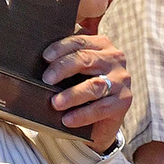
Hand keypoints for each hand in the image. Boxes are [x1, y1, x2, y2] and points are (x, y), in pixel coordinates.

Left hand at [44, 34, 130, 150]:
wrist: (99, 121)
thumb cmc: (81, 88)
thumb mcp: (74, 71)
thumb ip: (64, 60)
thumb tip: (39, 60)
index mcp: (101, 45)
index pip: (79, 42)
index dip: (61, 48)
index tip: (45, 57)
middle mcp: (115, 59)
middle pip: (86, 59)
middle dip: (63, 68)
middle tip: (46, 80)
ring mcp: (121, 80)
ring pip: (94, 85)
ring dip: (72, 94)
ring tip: (55, 103)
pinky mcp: (124, 101)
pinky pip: (101, 108)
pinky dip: (82, 114)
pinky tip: (68, 119)